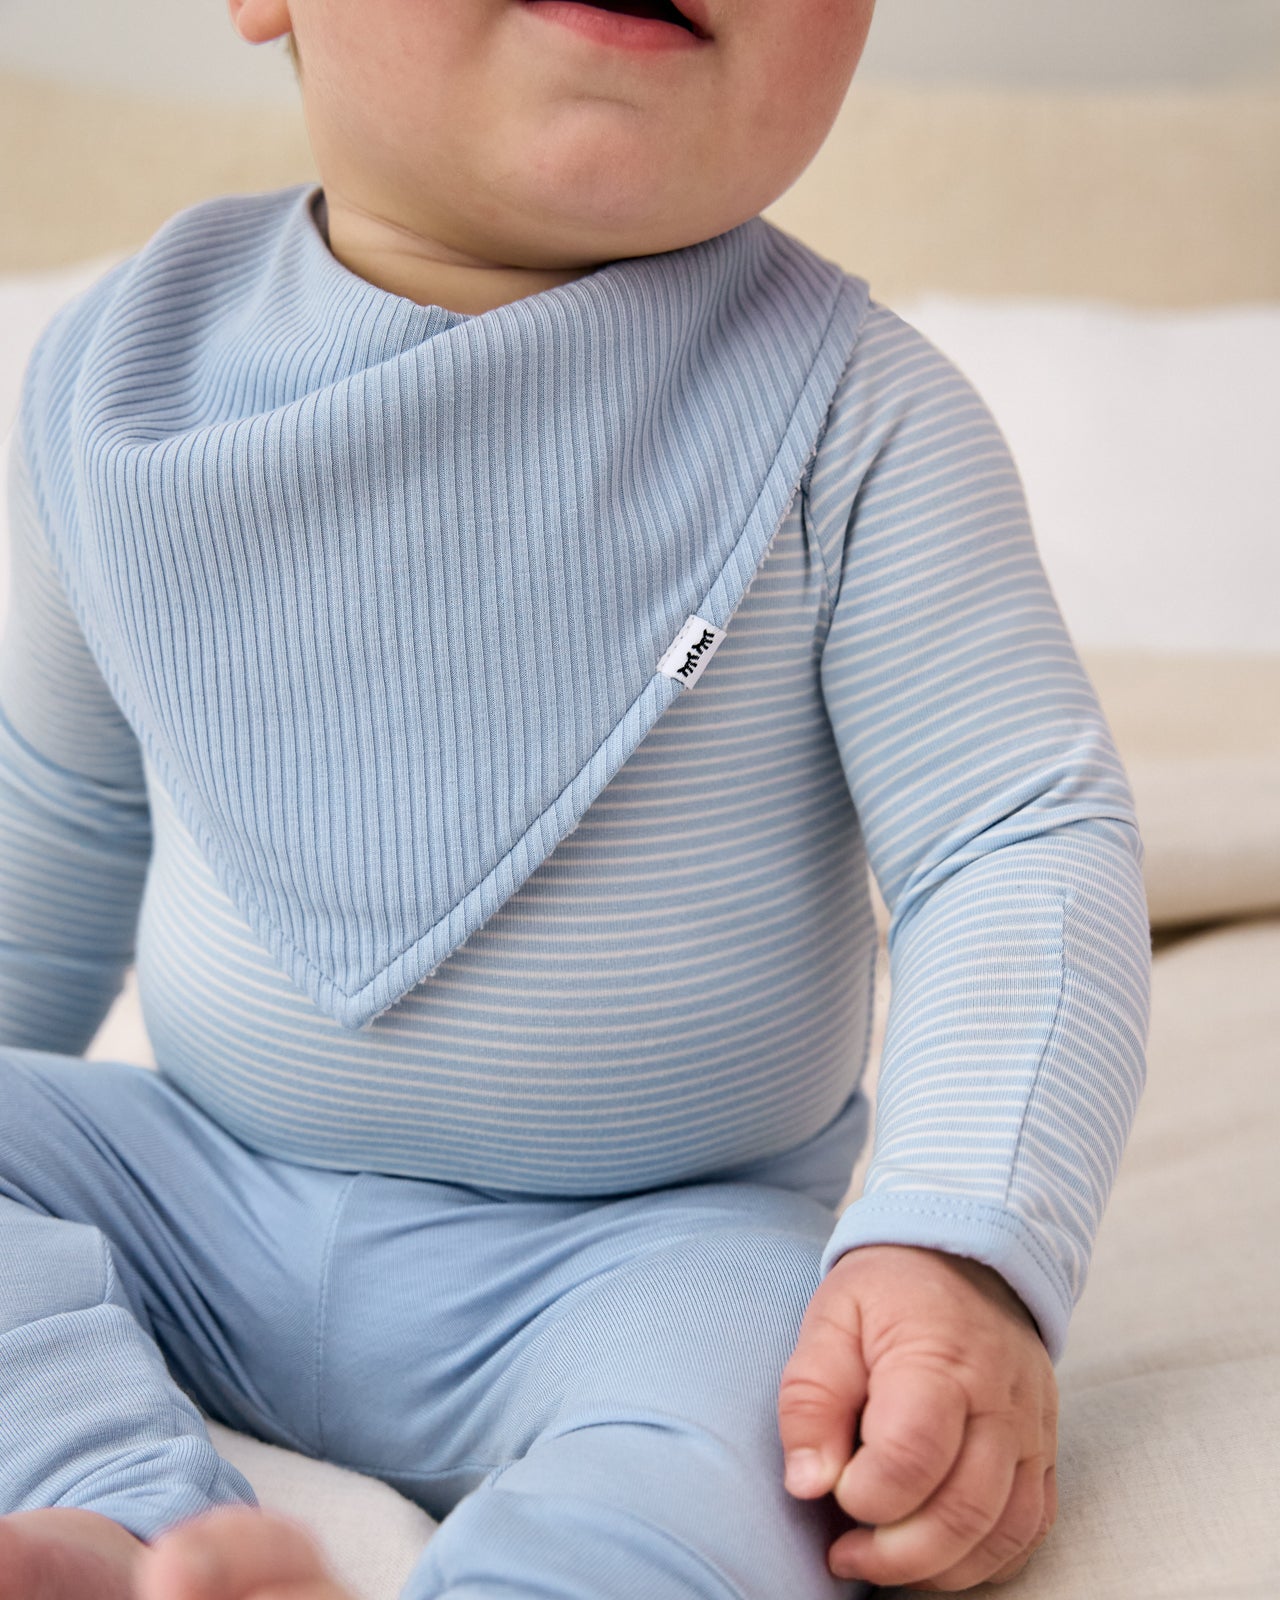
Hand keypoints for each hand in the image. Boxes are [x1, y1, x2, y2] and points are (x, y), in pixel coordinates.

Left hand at [777, 1244, 1057, 1590]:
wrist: (966, 1255)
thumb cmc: (889, 1290)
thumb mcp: (831, 1318)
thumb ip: (810, 1397)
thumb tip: (807, 1483)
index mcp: (938, 1358)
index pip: (911, 1456)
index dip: (864, 1495)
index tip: (830, 1488)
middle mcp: (998, 1400)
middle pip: (963, 1511)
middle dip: (895, 1555)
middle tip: (845, 1553)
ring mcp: (1031, 1430)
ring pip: (1003, 1533)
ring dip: (940, 1568)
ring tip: (883, 1557)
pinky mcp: (1044, 1451)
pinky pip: (1031, 1528)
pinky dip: (986, 1559)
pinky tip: (938, 1553)